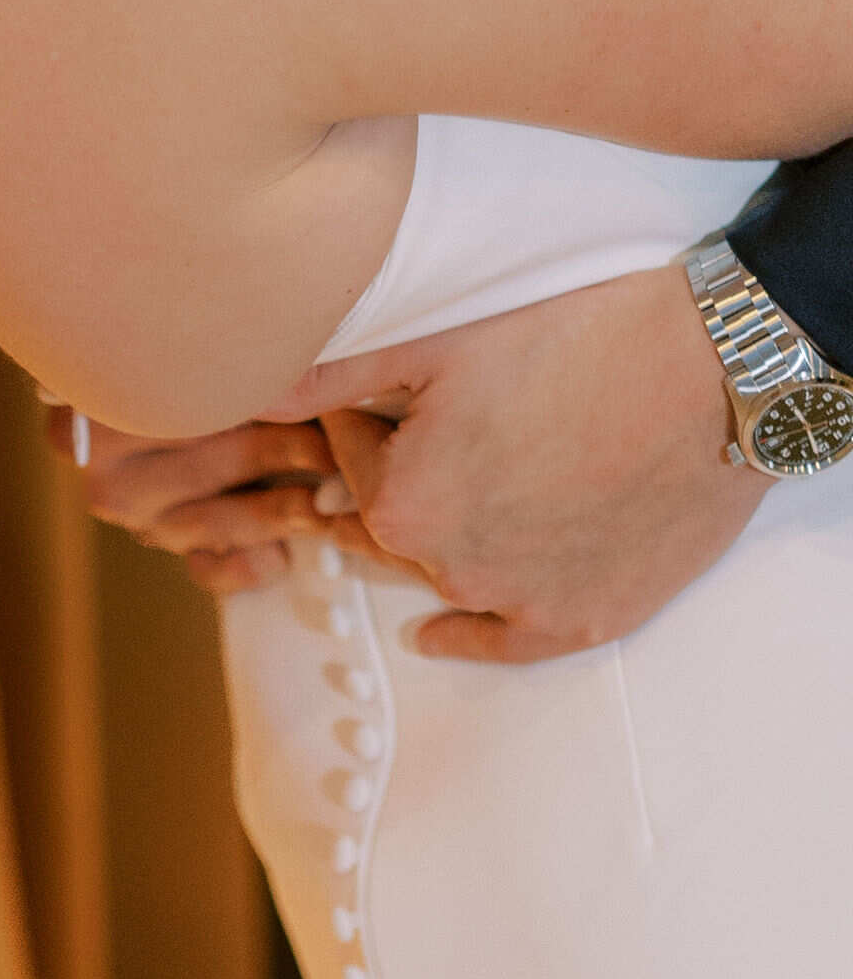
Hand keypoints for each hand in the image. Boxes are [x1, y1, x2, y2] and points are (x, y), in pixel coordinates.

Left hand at [58, 265, 773, 660]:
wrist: (725, 373)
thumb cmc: (586, 335)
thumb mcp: (448, 338)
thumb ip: (339, 373)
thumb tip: (253, 391)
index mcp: (399, 501)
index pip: (344, 465)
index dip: (359, 420)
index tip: (382, 392)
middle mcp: (445, 567)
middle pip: (384, 529)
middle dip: (387, 485)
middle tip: (420, 442)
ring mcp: (515, 601)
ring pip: (440, 576)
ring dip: (431, 541)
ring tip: (447, 501)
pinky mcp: (579, 619)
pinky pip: (501, 643)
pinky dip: (468, 635)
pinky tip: (435, 631)